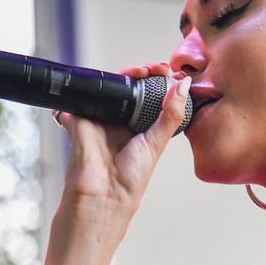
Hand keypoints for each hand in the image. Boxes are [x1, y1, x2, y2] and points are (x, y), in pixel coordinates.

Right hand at [54, 62, 189, 214]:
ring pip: (110, 87)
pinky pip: (83, 97)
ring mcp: (100, 119)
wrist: (101, 196)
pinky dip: (89, 86)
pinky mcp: (80, 119)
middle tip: (157, 68)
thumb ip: (170, 114)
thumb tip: (185, 86)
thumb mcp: (156, 143)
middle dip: (143, 73)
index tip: (172, 73)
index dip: (160, 84)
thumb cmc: (130, 179)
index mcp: (140, 129)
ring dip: (123, 74)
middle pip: (130, 88)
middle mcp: (120, 122)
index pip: (151, 98)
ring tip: (139, 71)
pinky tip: (105, 79)